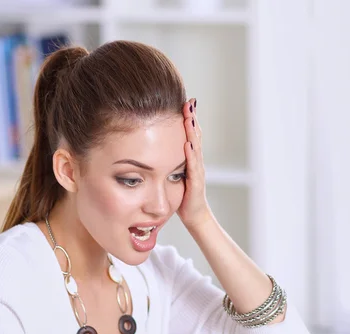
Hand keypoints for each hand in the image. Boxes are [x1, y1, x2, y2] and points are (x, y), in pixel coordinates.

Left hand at [177, 98, 212, 228]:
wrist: (194, 216)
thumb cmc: (182, 196)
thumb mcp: (173, 174)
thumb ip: (168, 161)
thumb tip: (153, 150)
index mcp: (190, 159)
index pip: (189, 135)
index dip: (187, 119)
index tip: (183, 102)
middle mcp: (196, 162)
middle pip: (195, 136)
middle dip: (192, 118)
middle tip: (189, 101)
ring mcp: (197, 172)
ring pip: (196, 148)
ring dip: (193, 132)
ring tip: (190, 116)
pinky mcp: (195, 183)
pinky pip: (194, 167)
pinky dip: (191, 155)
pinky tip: (187, 144)